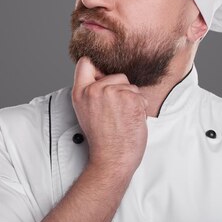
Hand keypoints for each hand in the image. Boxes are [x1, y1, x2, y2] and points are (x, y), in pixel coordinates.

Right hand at [72, 56, 148, 175]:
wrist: (112, 159)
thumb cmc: (102, 139)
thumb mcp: (85, 111)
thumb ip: (90, 92)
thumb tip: (103, 75)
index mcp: (80, 93)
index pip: (86, 63)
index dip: (97, 68)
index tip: (101, 78)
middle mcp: (95, 90)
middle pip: (116, 75)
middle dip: (121, 90)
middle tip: (114, 112)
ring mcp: (113, 93)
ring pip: (130, 86)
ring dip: (132, 100)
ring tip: (122, 118)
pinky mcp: (130, 99)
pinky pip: (141, 96)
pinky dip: (140, 107)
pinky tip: (131, 120)